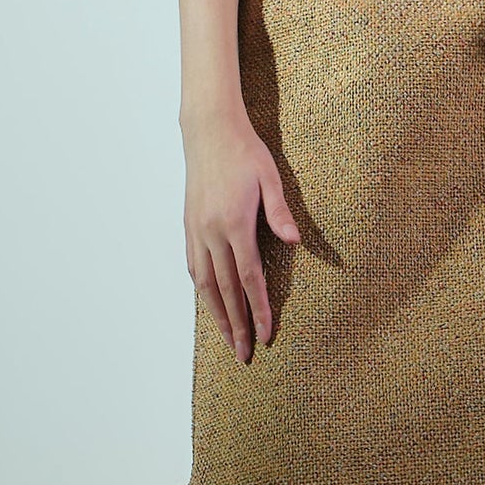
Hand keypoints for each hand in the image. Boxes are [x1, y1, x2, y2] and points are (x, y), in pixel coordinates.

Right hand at [182, 107, 300, 361]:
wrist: (208, 130)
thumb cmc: (244, 151)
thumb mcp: (269, 178)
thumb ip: (279, 213)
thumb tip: (296, 242)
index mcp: (234, 223)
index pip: (249, 278)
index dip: (258, 309)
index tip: (266, 334)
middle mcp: (211, 232)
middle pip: (225, 290)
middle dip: (236, 325)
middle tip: (245, 354)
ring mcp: (196, 231)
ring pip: (205, 284)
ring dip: (217, 315)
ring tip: (228, 339)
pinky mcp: (189, 226)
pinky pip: (195, 267)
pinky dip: (203, 291)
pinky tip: (210, 304)